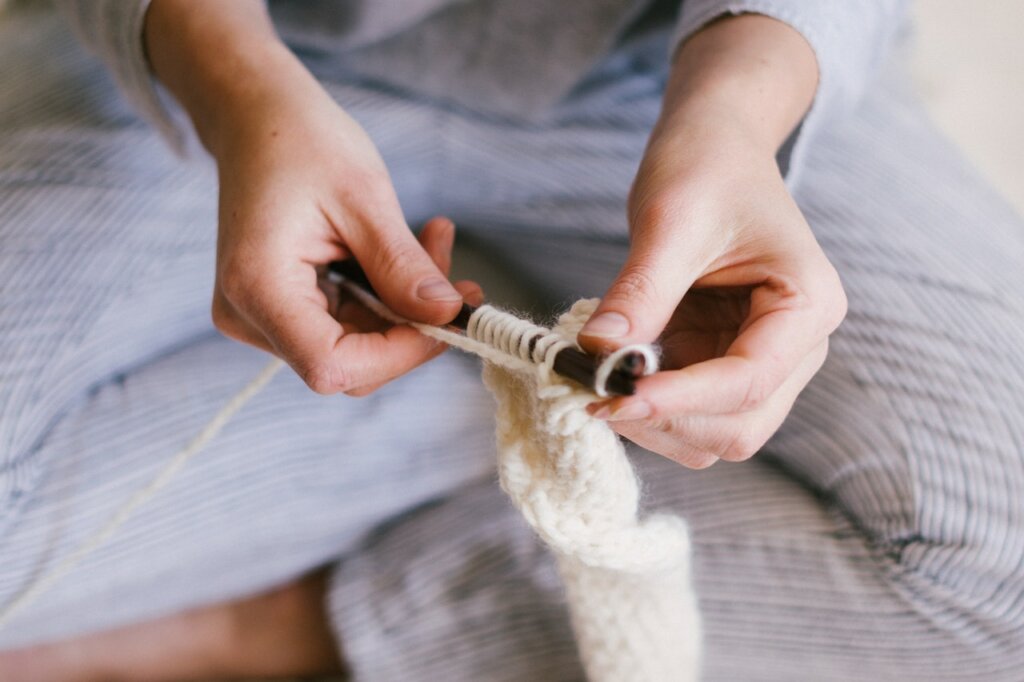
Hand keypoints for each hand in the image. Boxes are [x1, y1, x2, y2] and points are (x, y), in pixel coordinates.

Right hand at [211, 84, 479, 394]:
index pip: (332, 367)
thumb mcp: (364, 197)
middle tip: (461, 279)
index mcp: (258, 288)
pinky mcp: (279, 308)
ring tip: (434, 243)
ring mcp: (260, 316)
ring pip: (354, 348)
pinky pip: (345, 325)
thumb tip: (448, 316)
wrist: (255, 117)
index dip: (398, 354)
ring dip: (405, 308)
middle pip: (348, 365)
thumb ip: (402, 265)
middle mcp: (249, 315)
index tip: (449, 318)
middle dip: (412, 328)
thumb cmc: (299, 142)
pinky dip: (385, 297)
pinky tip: (408, 252)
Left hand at [580, 15, 845, 467]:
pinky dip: (647, 406)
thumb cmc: (707, 168)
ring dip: (655, 423)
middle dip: (668, 420)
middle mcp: (796, 347)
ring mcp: (760, 360)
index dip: (681, 398)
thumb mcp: (671, 220)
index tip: (616, 398)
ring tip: (597, 383)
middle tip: (596, 398)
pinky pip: (688, 411)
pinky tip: (610, 376)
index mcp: (807, 305)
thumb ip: (642, 290)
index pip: (749, 379)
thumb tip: (597, 350)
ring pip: (713, 432)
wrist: (714, 150)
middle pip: (739, 425)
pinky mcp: (721, 363)